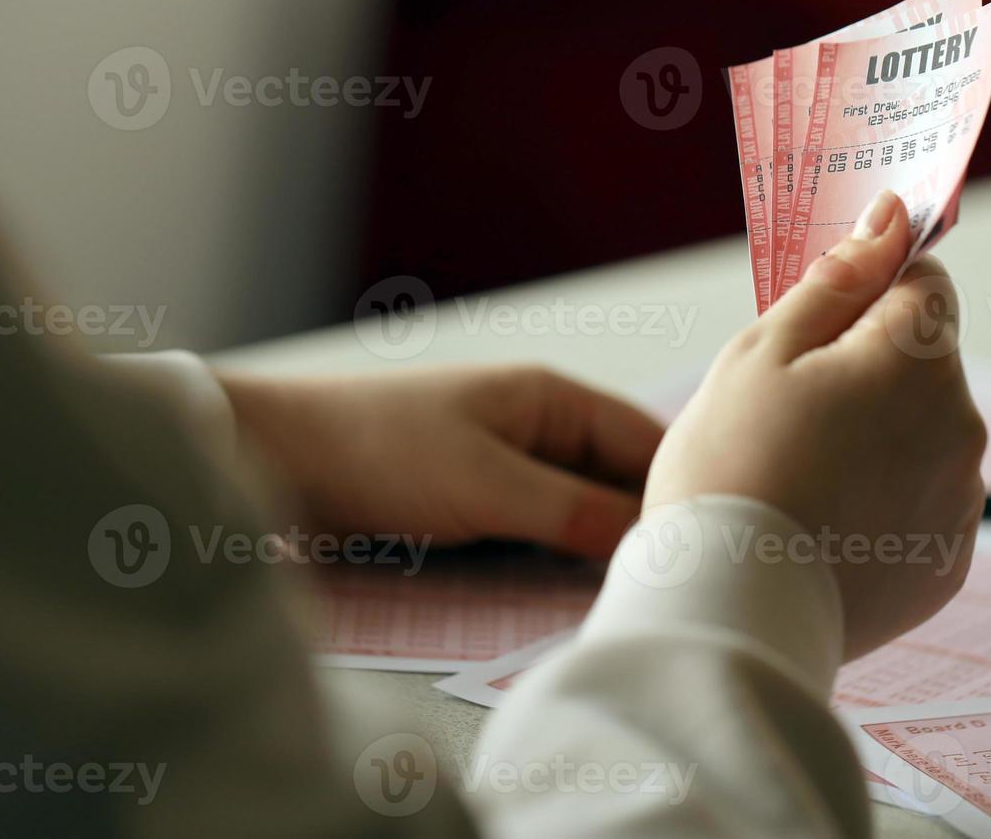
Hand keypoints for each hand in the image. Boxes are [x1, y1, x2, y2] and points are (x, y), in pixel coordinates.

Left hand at [217, 366, 663, 557]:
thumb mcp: (490, 484)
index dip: (682, 487)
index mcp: (551, 399)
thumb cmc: (382, 451)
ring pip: (576, 510)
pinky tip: (571, 592)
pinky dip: (556, 557)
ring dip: (597, 547)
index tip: (717, 542)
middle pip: (615, 479)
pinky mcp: (473, 503)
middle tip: (675, 581)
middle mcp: (537, 427)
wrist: (273, 456)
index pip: (645, 441)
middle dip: (642, 525)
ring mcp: (504, 466)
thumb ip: (575, 512)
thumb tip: (654, 537)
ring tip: (632, 592)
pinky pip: (536, 531)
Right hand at [644, 192, 985, 659]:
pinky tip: (825, 525)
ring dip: (879, 438)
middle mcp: (961, 425)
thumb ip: (837, 281)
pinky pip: (922, 503)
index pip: (924, 282)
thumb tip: (890, 221)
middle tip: (789, 413)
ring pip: (924, 434)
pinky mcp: (949, 563)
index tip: (823, 319)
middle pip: (924, 363)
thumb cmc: (730, 468)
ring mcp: (960, 500)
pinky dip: (885, 502)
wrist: (728, 611)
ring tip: (800, 480)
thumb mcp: (762, 352)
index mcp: (918, 359)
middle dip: (868, 369)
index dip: (870, 289)